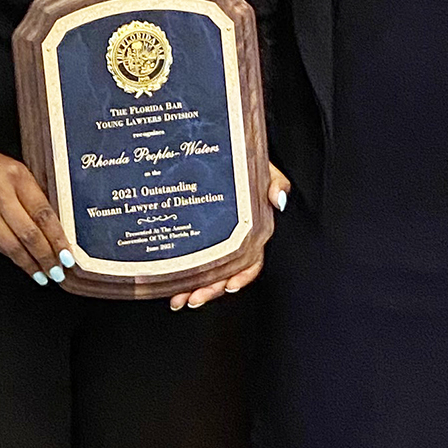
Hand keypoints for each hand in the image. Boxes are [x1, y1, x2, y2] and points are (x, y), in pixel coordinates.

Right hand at [0, 149, 71, 285]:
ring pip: (11, 246)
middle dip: (46, 257)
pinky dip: (12, 258)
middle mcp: (1, 197)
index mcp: (17, 179)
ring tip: (43, 275)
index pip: (43, 214)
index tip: (67, 254)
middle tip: (58, 271)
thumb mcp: (18, 171)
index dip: (56, 238)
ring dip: (29, 264)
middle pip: (28, 234)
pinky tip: (24, 265)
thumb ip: (34, 194)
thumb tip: (54, 225)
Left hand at [167, 164, 291, 310]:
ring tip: (179, 299)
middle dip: (211, 289)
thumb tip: (278, 199)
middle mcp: (231, 240)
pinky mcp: (192, 234)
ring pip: (205, 272)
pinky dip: (179, 274)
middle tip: (194, 298)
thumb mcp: (263, 168)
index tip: (230, 284)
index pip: (252, 260)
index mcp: (251, 230)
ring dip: (193, 289)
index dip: (243, 275)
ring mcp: (210, 239)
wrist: (220, 149)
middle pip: (225, 273)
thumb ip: (275, 181)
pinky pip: (188, 259)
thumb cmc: (243, 160)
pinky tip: (169, 284)